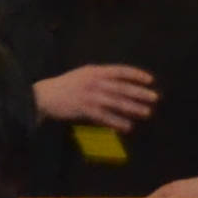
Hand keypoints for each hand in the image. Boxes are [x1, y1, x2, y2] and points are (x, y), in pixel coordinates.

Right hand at [33, 63, 161, 129]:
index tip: (150, 80)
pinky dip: (117, 122)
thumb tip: (119, 81)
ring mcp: (89, 96)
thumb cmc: (64, 85)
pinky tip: (127, 126)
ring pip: (116, 102)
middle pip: (121, 87)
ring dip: (133, 108)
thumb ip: (99, 76)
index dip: (136, 74)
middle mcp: (93, 82)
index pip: (120, 71)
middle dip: (139, 92)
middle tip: (155, 98)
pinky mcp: (84, 109)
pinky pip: (104, 117)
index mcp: (94, 71)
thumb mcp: (82, 74)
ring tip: (147, 112)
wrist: (43, 96)